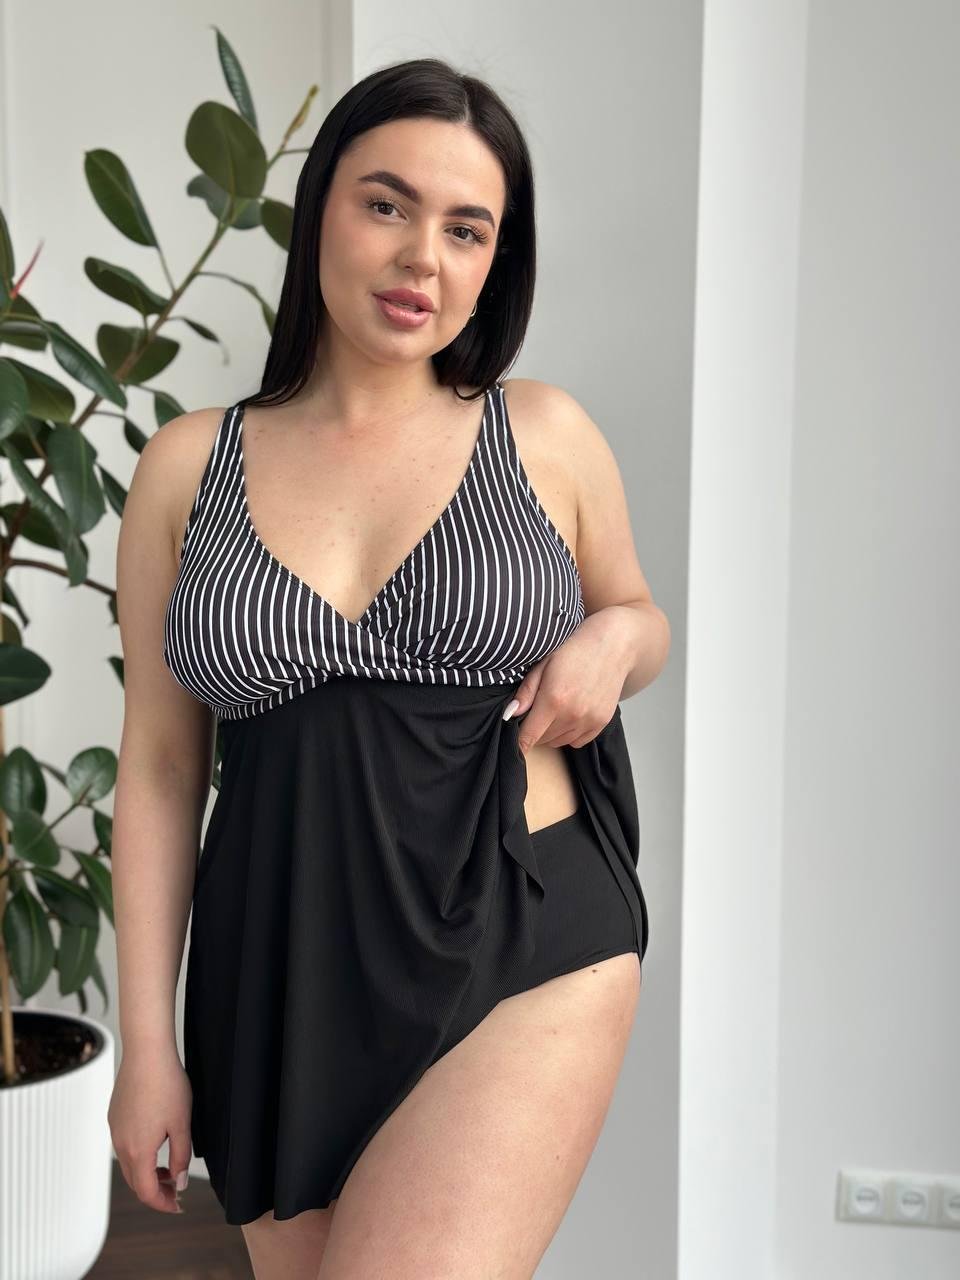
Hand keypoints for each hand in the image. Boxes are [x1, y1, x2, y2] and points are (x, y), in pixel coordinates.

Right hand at [108, 1044, 191, 1214]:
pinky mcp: (115, 1116)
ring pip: (129, 1164)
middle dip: (155, 1191)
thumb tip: (179, 1183)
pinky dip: (139, 1155)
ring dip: (147, 1173)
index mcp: (138, 1150)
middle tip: (176, 1192)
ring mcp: (115, 1129)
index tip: (178, 1205)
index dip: (162, 1203)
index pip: (146, 1191)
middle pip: (135, 1181)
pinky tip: (156, 1144)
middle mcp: (121, 1143)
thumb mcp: (182, 1123)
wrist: (146, 1053)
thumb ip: (180, 1157)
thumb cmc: (167, 1084)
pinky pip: (125, 1145)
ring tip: (168, 1169)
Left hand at [505, 610, 630, 751]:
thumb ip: (526, 692)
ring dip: (551, 732)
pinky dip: (569, 734)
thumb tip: (510, 714)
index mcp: (554, 699)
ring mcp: (589, 721)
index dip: (519, 743)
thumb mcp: (544, 664)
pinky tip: (570, 714)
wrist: (612, 646)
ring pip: (559, 742)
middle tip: (536, 711)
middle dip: (534, 730)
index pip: (530, 735)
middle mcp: (572, 715)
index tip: (514, 745)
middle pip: (543, 740)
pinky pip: (578, 741)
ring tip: (555, 710)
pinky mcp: (601, 723)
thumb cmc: (574, 650)